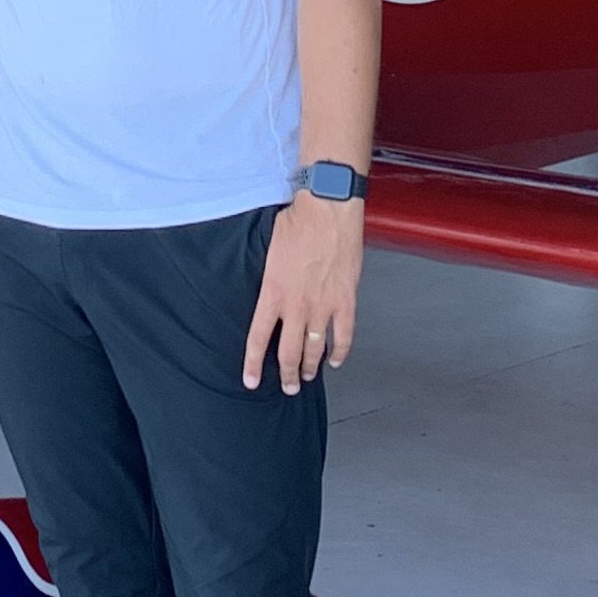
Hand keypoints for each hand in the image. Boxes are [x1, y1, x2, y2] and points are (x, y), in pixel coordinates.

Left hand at [243, 192, 363, 395]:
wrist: (328, 210)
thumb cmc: (298, 223)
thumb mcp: (269, 252)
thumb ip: (270, 279)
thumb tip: (270, 291)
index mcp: (272, 294)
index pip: (257, 339)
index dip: (253, 365)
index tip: (251, 381)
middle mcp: (296, 307)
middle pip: (287, 353)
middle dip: (286, 375)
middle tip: (286, 387)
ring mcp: (323, 307)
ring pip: (315, 350)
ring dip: (310, 368)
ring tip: (307, 377)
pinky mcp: (345, 301)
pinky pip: (343, 336)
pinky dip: (340, 352)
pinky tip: (335, 360)